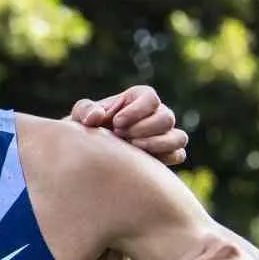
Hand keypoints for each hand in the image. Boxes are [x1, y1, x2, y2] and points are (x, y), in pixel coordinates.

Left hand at [71, 86, 187, 165]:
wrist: (90, 153)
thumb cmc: (86, 129)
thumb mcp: (80, 116)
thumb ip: (85, 110)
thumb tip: (96, 116)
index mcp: (138, 99)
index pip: (151, 98)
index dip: (137, 110)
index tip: (117, 123)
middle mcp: (155, 114)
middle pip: (166, 118)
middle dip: (144, 128)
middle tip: (121, 136)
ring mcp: (164, 135)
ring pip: (178, 137)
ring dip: (158, 143)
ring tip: (133, 148)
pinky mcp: (166, 154)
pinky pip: (178, 154)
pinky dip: (165, 157)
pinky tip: (143, 160)